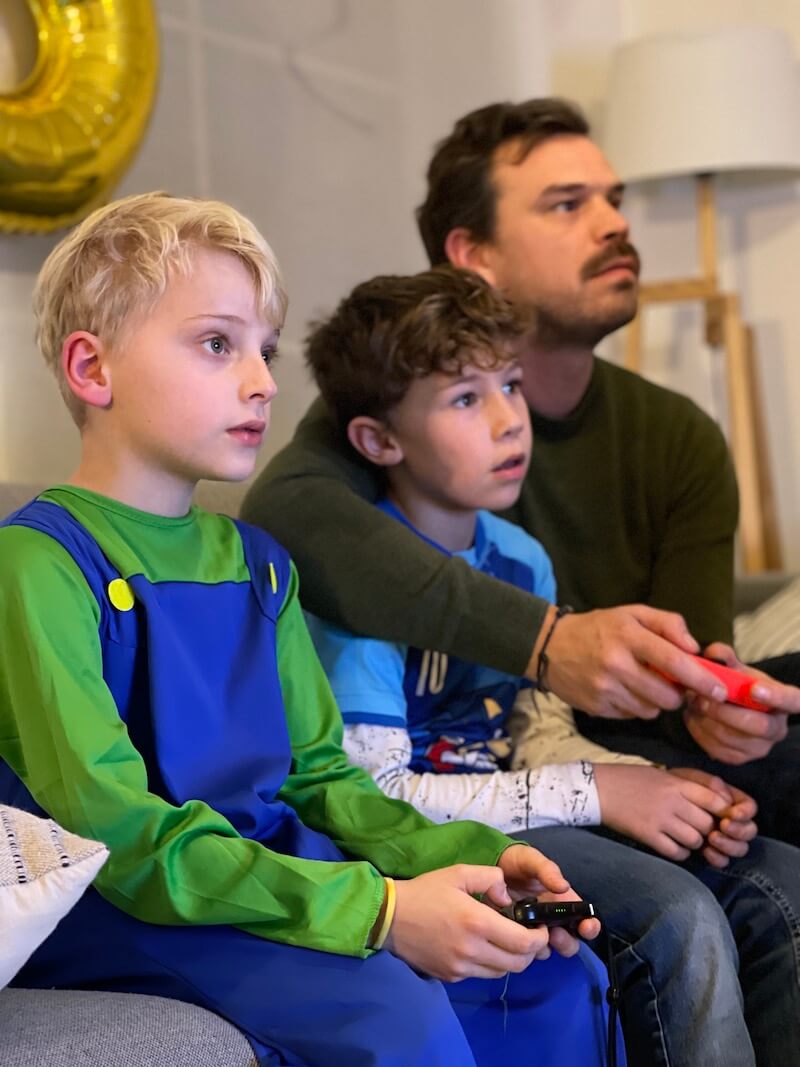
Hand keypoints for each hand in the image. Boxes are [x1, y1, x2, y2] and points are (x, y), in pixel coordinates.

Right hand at [386, 863, 551, 980]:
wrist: (389, 917)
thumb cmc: (425, 891)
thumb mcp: (458, 873)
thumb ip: (490, 877)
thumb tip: (507, 896)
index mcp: (477, 922)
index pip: (523, 943)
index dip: (539, 937)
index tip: (540, 927)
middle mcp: (472, 950)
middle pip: (518, 964)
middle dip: (530, 951)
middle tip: (527, 935)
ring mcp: (461, 968)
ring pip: (501, 972)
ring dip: (511, 959)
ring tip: (506, 941)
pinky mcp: (451, 977)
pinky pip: (481, 974)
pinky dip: (490, 964)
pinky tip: (482, 947)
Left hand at [497, 843, 600, 953]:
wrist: (489, 865)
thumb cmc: (516, 861)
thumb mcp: (532, 860)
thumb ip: (547, 870)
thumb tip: (564, 887)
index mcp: (562, 901)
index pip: (584, 920)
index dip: (589, 927)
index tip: (586, 927)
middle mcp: (552, 919)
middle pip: (570, 941)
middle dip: (566, 941)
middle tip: (555, 933)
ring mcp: (534, 929)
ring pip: (548, 949)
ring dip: (545, 946)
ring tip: (533, 933)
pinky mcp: (516, 936)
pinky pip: (526, 951)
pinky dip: (524, 948)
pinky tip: (515, 935)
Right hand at [534, 604, 727, 718]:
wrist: (550, 646)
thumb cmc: (598, 627)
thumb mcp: (632, 613)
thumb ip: (668, 624)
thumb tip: (695, 649)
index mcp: (628, 636)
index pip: (674, 661)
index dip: (701, 678)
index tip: (720, 690)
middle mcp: (616, 664)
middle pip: (666, 695)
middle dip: (677, 694)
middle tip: (673, 684)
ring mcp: (605, 689)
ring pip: (651, 709)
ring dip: (657, 701)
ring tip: (645, 684)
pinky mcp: (597, 707)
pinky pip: (632, 715)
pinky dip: (636, 707)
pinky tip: (626, 691)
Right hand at [594, 763, 741, 862]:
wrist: (597, 788)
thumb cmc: (628, 779)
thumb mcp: (660, 774)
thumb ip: (684, 786)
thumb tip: (712, 799)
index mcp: (676, 784)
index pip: (715, 800)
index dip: (722, 811)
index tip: (718, 816)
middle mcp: (672, 801)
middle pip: (707, 824)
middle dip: (707, 830)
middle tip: (699, 830)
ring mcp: (660, 819)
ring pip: (694, 840)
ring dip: (693, 843)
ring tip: (683, 838)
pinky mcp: (648, 835)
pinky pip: (676, 852)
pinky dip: (679, 853)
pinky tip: (672, 846)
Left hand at [668, 768, 757, 866]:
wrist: (652, 800)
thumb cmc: (674, 787)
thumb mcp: (690, 780)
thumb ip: (709, 785)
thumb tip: (725, 793)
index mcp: (730, 801)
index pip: (750, 807)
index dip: (746, 812)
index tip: (733, 813)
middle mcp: (731, 821)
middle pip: (749, 831)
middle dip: (739, 831)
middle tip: (723, 826)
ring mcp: (722, 838)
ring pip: (739, 848)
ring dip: (729, 845)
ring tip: (712, 838)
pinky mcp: (710, 852)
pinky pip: (722, 861)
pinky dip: (717, 858)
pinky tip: (706, 852)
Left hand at [684, 643, 795, 763]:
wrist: (725, 708)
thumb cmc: (737, 687)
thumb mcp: (735, 669)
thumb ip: (724, 656)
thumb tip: (713, 653)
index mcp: (785, 702)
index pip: (793, 700)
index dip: (776, 696)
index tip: (754, 688)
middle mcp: (777, 730)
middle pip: (758, 726)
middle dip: (726, 712)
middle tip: (702, 698)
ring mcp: (759, 748)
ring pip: (732, 739)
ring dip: (706, 720)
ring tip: (693, 702)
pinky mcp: (738, 759)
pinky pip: (716, 749)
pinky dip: (699, 731)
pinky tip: (692, 716)